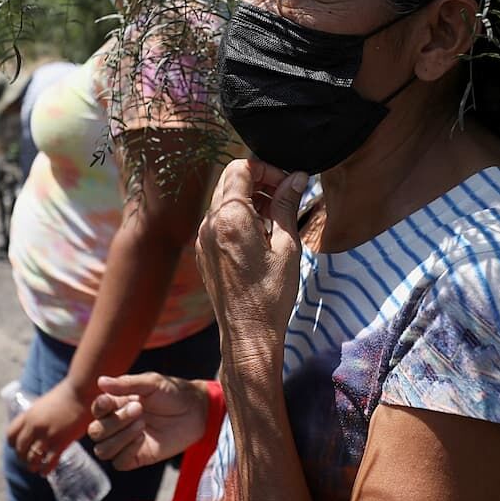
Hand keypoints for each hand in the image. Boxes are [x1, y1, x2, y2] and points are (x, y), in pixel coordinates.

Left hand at [6, 380, 91, 474]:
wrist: (84, 390)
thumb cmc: (70, 393)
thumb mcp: (48, 402)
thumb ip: (42, 415)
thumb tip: (44, 423)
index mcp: (29, 415)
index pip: (11, 435)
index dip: (14, 444)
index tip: (20, 447)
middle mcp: (34, 426)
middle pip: (20, 449)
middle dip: (22, 457)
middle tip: (28, 460)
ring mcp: (47, 435)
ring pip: (32, 458)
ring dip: (32, 465)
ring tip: (36, 468)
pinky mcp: (61, 442)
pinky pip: (48, 462)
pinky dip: (46, 469)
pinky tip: (46, 472)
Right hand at [87, 373, 207, 470]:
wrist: (196, 411)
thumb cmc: (173, 393)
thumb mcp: (152, 382)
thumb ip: (127, 384)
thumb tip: (101, 381)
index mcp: (117, 404)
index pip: (96, 410)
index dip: (99, 407)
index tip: (110, 401)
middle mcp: (118, 424)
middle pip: (95, 432)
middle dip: (114, 422)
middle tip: (139, 408)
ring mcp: (126, 442)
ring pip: (102, 450)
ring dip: (120, 437)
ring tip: (142, 422)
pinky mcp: (137, 457)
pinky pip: (118, 463)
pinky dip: (127, 451)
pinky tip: (143, 438)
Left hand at [194, 159, 307, 349]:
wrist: (248, 333)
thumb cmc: (271, 293)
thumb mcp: (286, 245)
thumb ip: (287, 205)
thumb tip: (297, 178)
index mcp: (230, 216)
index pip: (241, 167)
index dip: (267, 169)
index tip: (287, 184)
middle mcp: (210, 223)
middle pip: (230, 181)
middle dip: (259, 181)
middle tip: (284, 197)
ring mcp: (203, 238)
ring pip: (223, 200)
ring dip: (250, 199)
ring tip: (276, 219)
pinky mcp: (203, 252)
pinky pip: (218, 221)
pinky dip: (239, 217)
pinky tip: (260, 236)